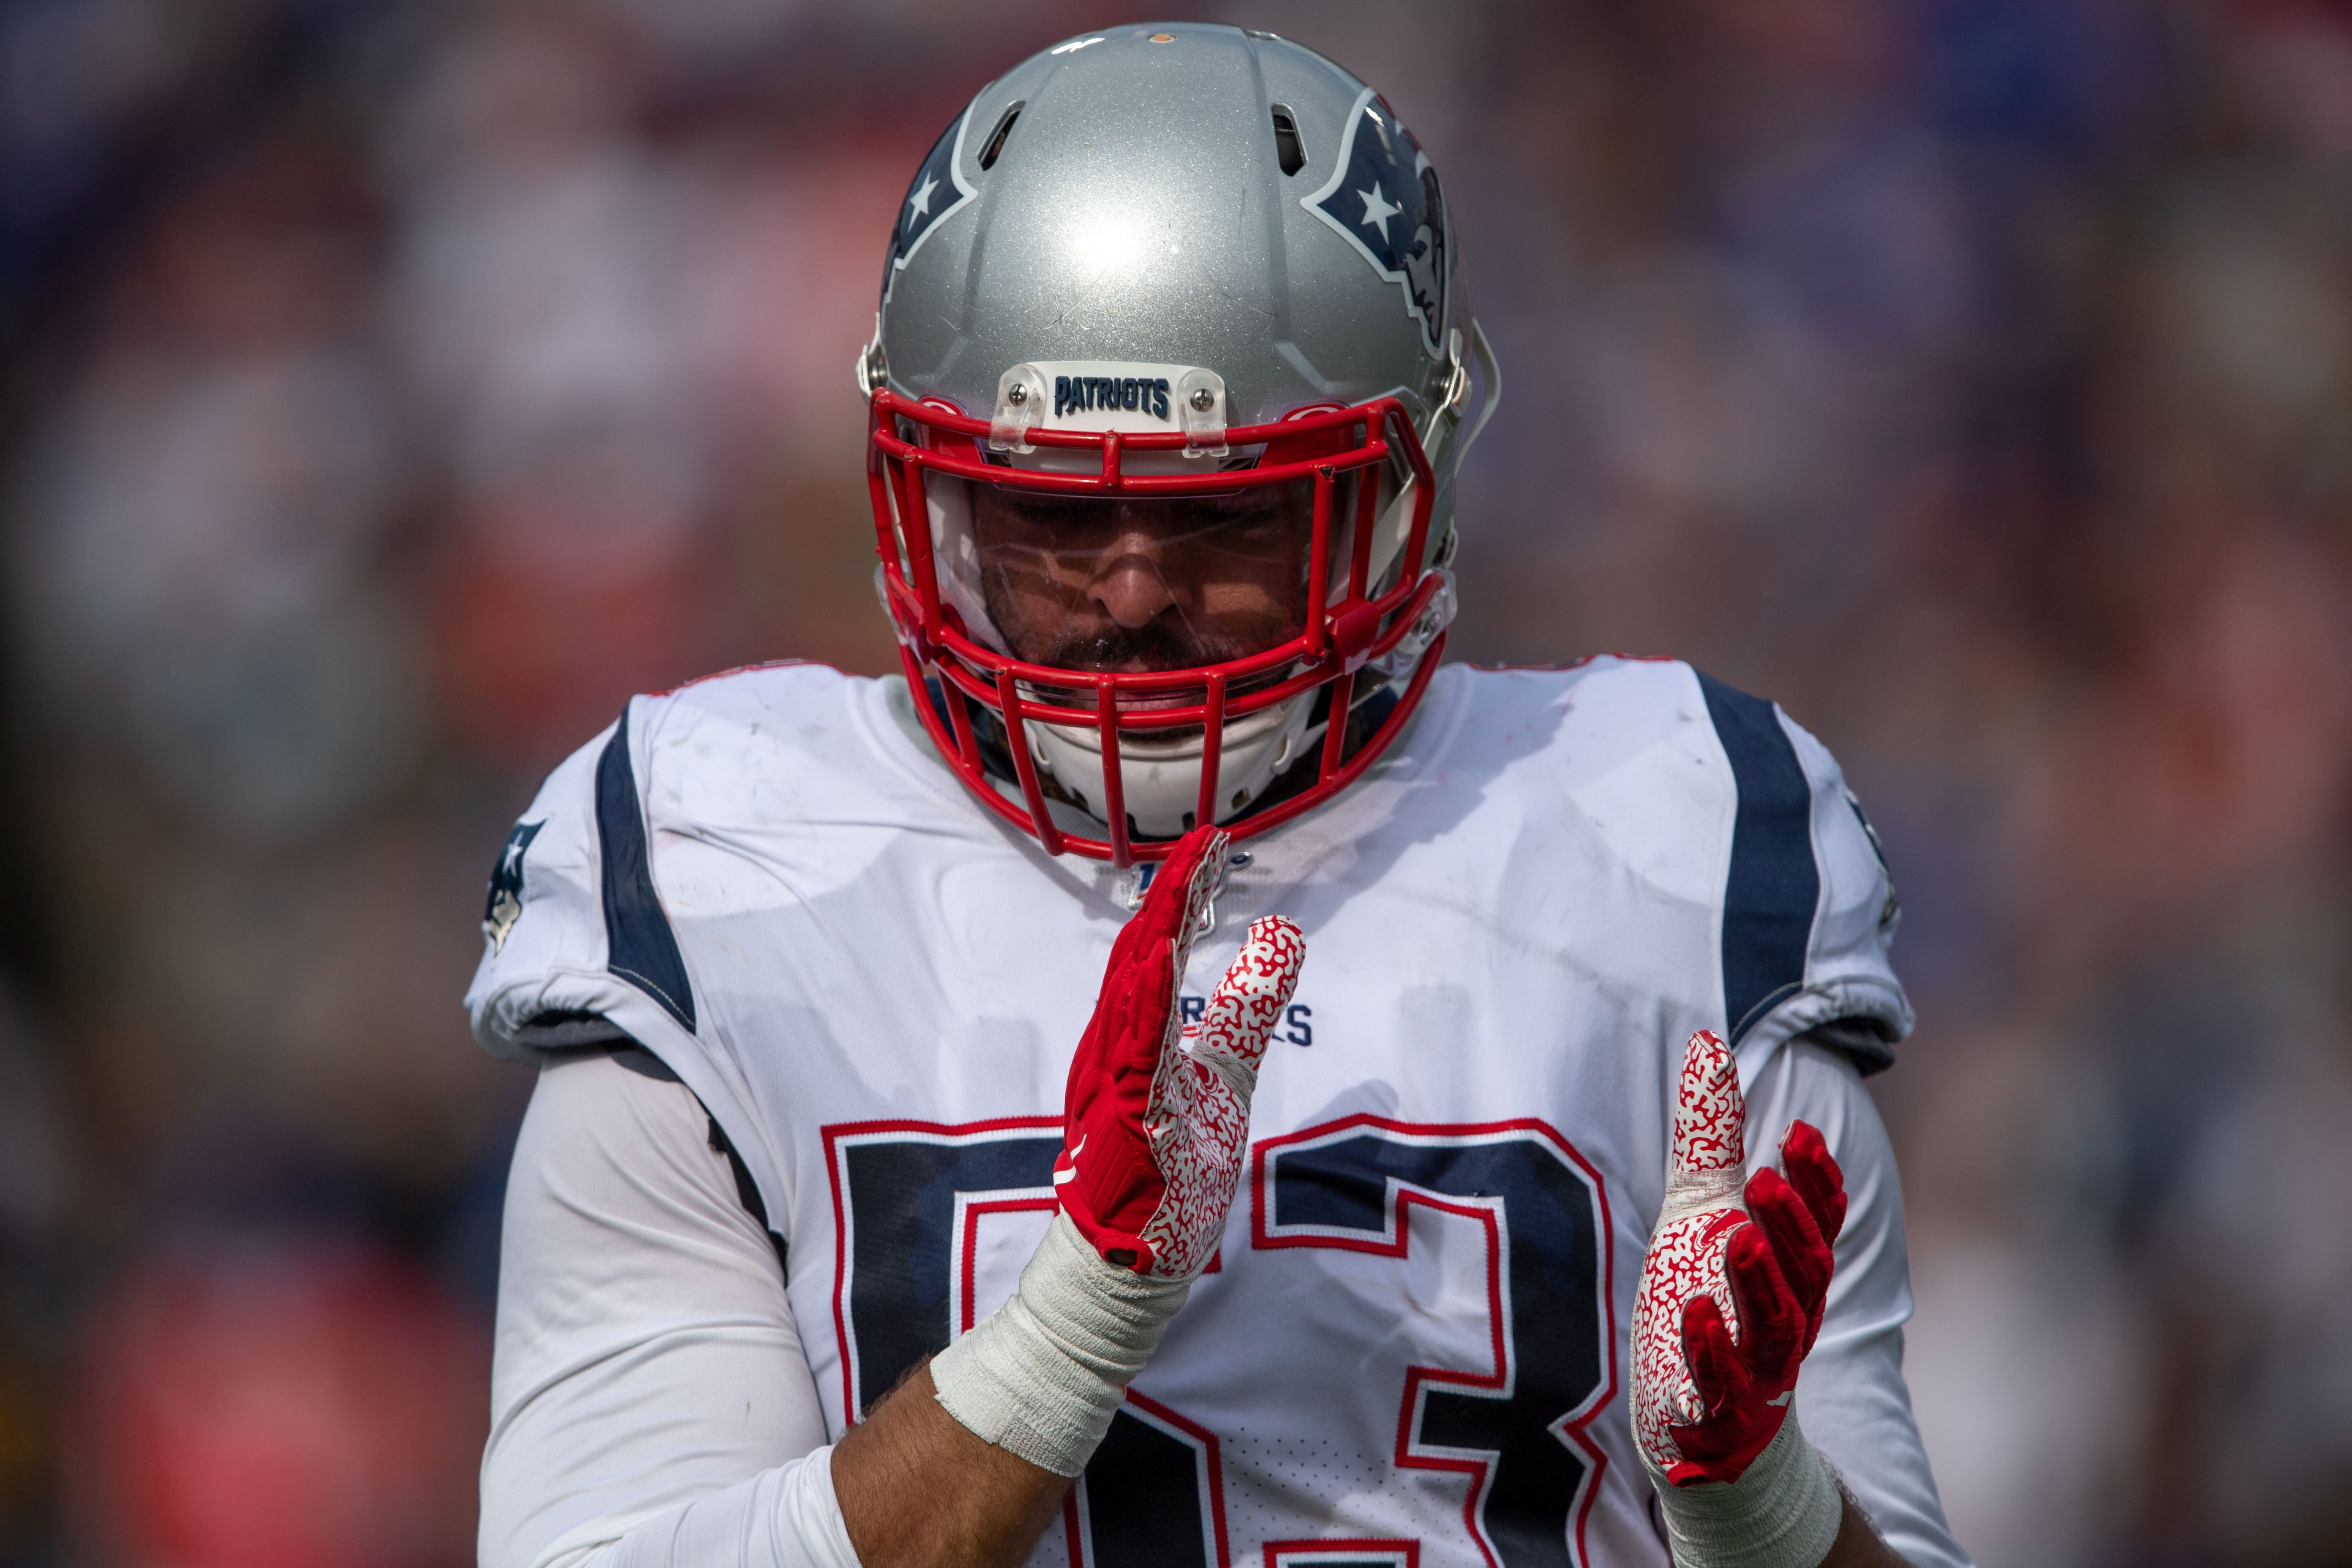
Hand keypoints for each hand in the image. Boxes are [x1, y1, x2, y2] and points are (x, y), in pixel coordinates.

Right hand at [1054, 826, 1304, 1279]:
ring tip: (1183, 882)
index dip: (1183, 896)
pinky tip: (1157, 967)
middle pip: (1141, 959)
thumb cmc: (1169, 1167)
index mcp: (1133, 1034)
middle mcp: (1115, 1051)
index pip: (1157, 951)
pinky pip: (1133, 1060)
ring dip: (1157, 939)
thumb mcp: (1224, 1069)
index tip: (1215, 846)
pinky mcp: (1125, 1125)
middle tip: (1206, 843)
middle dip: (1172, 899)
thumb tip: (1280, 937)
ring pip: (1131, 999)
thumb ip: (1247, 1006)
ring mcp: (1116, 1087)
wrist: (1128, 1260)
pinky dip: (1143, 1010)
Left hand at [1632, 1030, 1847, 1486]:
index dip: (1817, 1182)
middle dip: (1793, 1224)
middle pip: (1807, 1270)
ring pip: (1777, 1327)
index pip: (1819, 1224)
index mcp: (1790, 1270)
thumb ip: (1712, 1136)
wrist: (1692, 1419)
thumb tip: (1709, 1042)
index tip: (1799, 1132)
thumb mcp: (1699, 1210)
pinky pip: (1726, 1385)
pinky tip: (1697, 1311)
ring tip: (1737, 1235)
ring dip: (1760, 1281)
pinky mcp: (1720, 1414)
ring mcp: (1757, 1370)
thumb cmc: (1706, 1299)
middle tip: (1767, 1178)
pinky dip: (1714, 1349)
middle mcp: (1787, 1318)